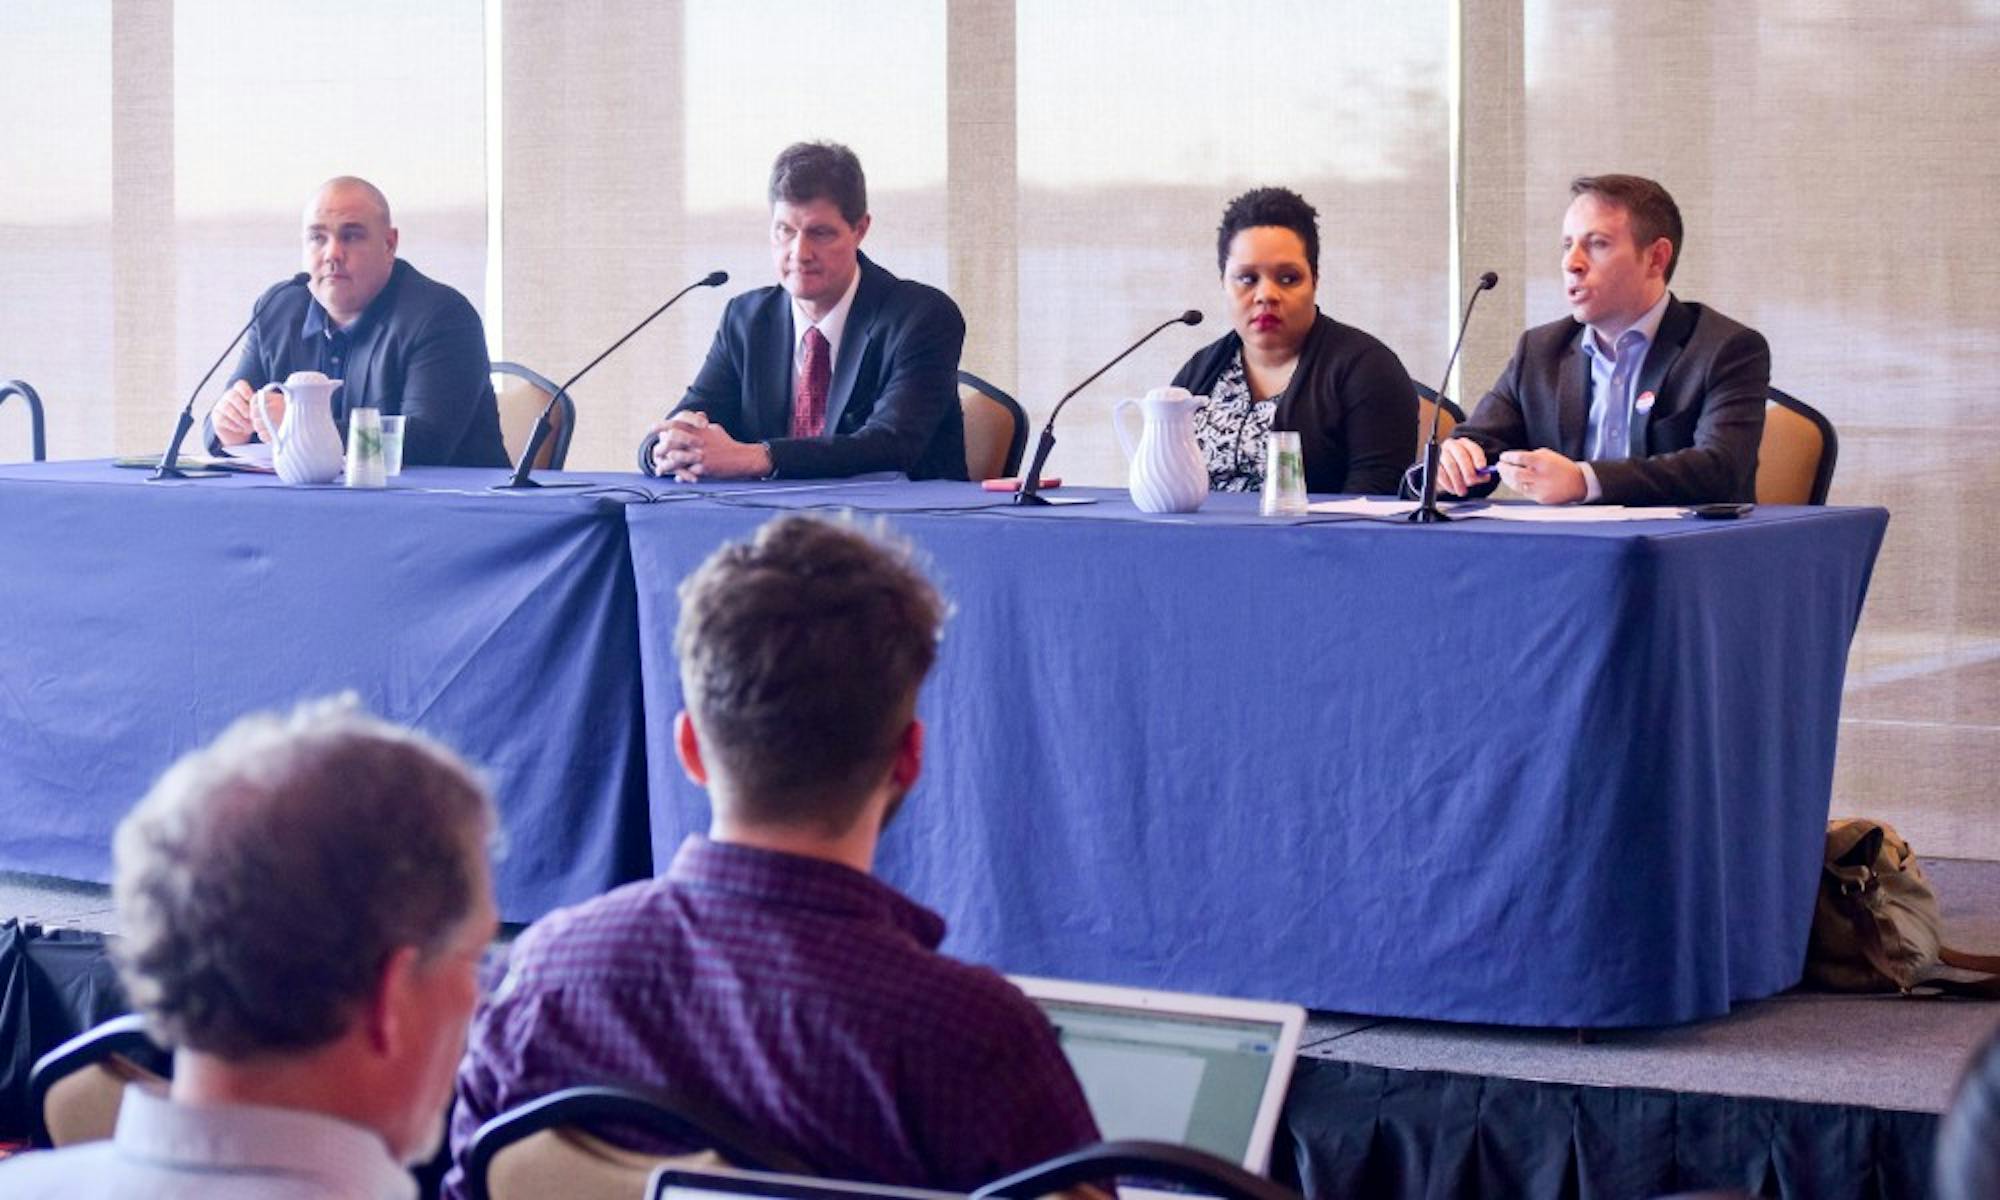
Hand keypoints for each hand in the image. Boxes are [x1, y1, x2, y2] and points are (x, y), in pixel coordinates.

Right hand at [210, 381, 262, 445]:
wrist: (239, 434)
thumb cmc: (250, 420)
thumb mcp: (256, 413)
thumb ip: (259, 408)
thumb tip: (263, 409)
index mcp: (239, 392)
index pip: (240, 384)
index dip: (245, 390)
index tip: (251, 399)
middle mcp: (228, 397)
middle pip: (232, 395)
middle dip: (243, 406)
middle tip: (250, 416)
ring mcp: (220, 406)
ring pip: (227, 407)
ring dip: (239, 418)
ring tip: (248, 427)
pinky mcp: (216, 417)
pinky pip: (222, 418)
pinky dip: (233, 425)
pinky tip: (241, 429)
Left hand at [650, 412, 771, 481]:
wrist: (741, 458)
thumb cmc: (727, 444)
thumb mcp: (715, 430)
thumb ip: (703, 424)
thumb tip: (698, 415)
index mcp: (698, 430)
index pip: (676, 424)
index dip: (662, 426)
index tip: (651, 429)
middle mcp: (697, 440)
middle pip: (671, 441)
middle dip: (660, 448)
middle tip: (654, 454)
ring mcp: (700, 455)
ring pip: (675, 459)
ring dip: (666, 465)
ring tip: (659, 470)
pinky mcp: (704, 468)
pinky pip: (687, 473)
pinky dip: (680, 476)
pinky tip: (675, 478)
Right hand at [1435, 437, 1486, 496]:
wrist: (1443, 472)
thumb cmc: (1461, 469)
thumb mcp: (1472, 469)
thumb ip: (1480, 472)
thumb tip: (1485, 475)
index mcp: (1465, 444)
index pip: (1473, 449)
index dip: (1478, 458)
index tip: (1482, 468)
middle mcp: (1452, 445)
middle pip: (1461, 455)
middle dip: (1468, 470)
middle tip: (1471, 482)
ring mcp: (1441, 453)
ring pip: (1450, 464)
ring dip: (1458, 480)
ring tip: (1462, 491)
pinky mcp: (1433, 464)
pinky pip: (1440, 473)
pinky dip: (1448, 483)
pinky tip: (1453, 489)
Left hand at [1496, 448, 1585, 504]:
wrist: (1578, 483)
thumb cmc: (1562, 468)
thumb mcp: (1548, 455)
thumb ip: (1531, 456)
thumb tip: (1513, 459)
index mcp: (1543, 462)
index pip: (1519, 458)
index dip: (1508, 457)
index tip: (1503, 457)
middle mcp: (1540, 476)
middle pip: (1514, 473)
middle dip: (1503, 469)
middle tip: (1499, 466)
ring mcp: (1540, 488)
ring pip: (1516, 484)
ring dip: (1507, 479)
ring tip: (1504, 474)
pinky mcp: (1540, 498)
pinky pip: (1523, 492)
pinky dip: (1517, 486)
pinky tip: (1514, 482)